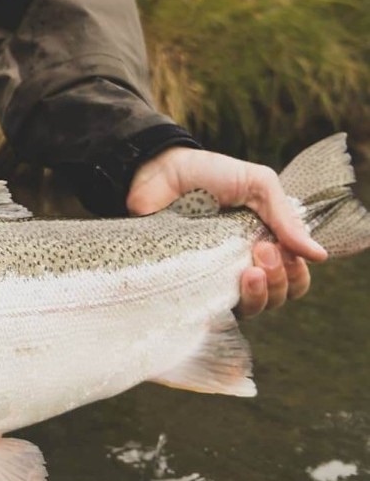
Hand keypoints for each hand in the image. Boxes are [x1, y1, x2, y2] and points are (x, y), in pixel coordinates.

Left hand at [126, 146, 327, 317]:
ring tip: (248, 271)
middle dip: (278, 280)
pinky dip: (223, 305)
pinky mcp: (188, 283)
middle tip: (262, 250)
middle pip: (275, 298)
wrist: (161, 171)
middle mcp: (242, 266)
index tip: (282, 250)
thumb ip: (286, 218)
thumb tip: (319, 255)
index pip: (293, 278)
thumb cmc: (211, 174)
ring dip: (258, 295)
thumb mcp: (258, 184)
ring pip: (249, 309)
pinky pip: (210, 309)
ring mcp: (215, 277)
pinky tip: (224, 287)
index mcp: (265, 244)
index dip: (296, 274)